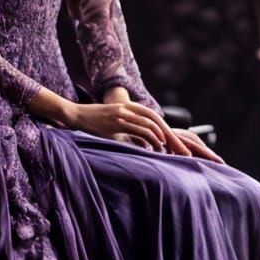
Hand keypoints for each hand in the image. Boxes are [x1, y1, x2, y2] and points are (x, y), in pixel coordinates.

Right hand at [75, 92, 225, 162]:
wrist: (74, 115)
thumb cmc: (93, 124)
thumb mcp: (114, 128)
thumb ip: (130, 133)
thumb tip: (144, 147)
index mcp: (130, 108)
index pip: (156, 119)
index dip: (168, 132)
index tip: (178, 147)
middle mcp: (129, 108)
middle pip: (158, 121)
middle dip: (172, 137)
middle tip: (184, 151)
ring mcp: (124, 113)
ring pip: (152, 124)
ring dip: (164, 138)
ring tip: (173, 150)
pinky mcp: (118, 120)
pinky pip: (139, 128)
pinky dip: (151, 137)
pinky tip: (157, 146)